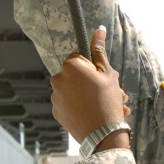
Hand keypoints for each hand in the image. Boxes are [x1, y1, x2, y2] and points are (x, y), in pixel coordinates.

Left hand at [51, 27, 130, 143]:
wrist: (102, 135)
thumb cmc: (108, 101)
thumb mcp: (108, 74)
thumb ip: (99, 50)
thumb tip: (99, 28)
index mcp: (70, 66)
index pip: (79, 57)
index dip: (92, 66)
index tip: (100, 77)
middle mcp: (57, 79)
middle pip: (76, 74)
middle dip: (91, 81)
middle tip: (108, 93)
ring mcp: (55, 97)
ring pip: (73, 90)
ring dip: (87, 94)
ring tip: (104, 106)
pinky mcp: (56, 112)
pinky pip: (68, 103)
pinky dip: (79, 106)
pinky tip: (93, 114)